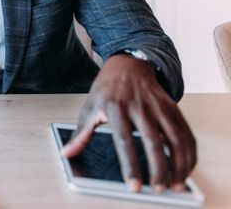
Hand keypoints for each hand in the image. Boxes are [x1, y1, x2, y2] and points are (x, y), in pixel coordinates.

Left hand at [61, 54, 196, 191]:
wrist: (128, 65)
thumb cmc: (107, 89)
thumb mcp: (90, 107)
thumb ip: (81, 133)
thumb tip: (66, 153)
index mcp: (115, 107)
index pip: (123, 140)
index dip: (130, 165)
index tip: (134, 186)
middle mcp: (139, 106)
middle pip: (153, 142)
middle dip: (158, 169)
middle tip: (158, 189)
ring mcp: (158, 107)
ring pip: (175, 139)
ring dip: (179, 164)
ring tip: (176, 184)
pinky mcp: (173, 108)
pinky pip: (186, 133)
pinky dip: (189, 153)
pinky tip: (186, 168)